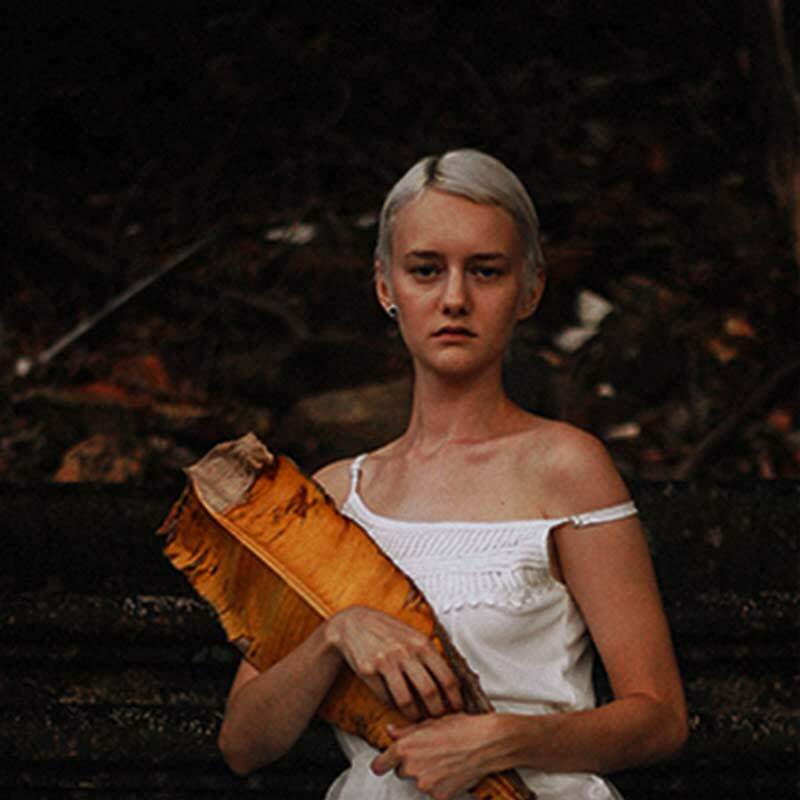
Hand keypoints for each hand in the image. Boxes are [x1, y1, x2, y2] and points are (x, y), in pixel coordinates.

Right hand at [324, 606, 462, 720]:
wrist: (354, 623)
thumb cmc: (389, 632)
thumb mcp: (413, 636)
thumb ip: (430, 655)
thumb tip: (452, 684)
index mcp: (421, 643)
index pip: (446, 677)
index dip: (455, 698)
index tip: (457, 709)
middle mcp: (405, 652)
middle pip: (430, 692)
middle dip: (437, 711)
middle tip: (438, 718)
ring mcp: (385, 661)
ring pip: (407, 700)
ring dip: (414, 715)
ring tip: (417, 717)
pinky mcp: (368, 671)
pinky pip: (386, 697)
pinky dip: (394, 706)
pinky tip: (398, 706)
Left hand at [371, 714, 499, 799]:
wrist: (486, 743)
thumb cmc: (461, 728)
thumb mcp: (431, 722)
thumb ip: (406, 730)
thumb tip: (391, 731)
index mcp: (405, 748)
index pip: (379, 765)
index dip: (382, 764)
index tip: (383, 764)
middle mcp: (411, 768)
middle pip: (401, 772)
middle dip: (410, 765)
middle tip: (428, 754)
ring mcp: (425, 785)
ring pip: (418, 782)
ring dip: (426, 775)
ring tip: (444, 760)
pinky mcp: (439, 796)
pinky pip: (434, 792)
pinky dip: (440, 785)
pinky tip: (451, 771)